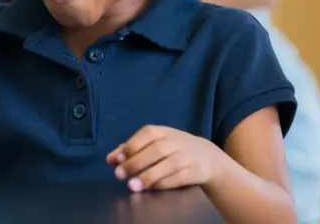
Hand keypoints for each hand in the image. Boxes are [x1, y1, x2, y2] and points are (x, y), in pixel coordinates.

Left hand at [107, 125, 225, 191]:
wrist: (209, 158)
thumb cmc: (174, 149)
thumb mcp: (155, 142)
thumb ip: (131, 149)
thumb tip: (110, 159)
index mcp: (164, 131)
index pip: (146, 134)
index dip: (131, 146)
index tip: (116, 159)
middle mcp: (177, 142)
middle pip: (156, 150)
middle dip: (135, 162)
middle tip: (119, 174)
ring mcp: (188, 156)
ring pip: (168, 164)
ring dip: (148, 176)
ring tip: (132, 186)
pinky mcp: (196, 171)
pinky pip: (178, 177)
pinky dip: (163, 183)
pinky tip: (151, 188)